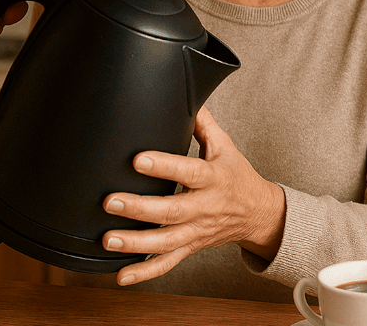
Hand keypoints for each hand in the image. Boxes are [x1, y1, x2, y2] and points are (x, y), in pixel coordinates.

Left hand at [101, 107, 285, 285]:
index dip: (163, 166)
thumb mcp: (225, 146)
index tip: (137, 159)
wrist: (259, 214)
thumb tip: (187, 91)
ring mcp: (196, 231)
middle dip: (139, 209)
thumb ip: (202, 123)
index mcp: (213, 178)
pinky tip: (121, 275)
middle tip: (110, 202)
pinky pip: (167, 264)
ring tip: (107, 240)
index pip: (188, 171)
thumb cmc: (236, 175)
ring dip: (135, 244)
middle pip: (171, 211)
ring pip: (166, 242)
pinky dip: (144, 272)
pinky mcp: (190, 247)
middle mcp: (205, 208)